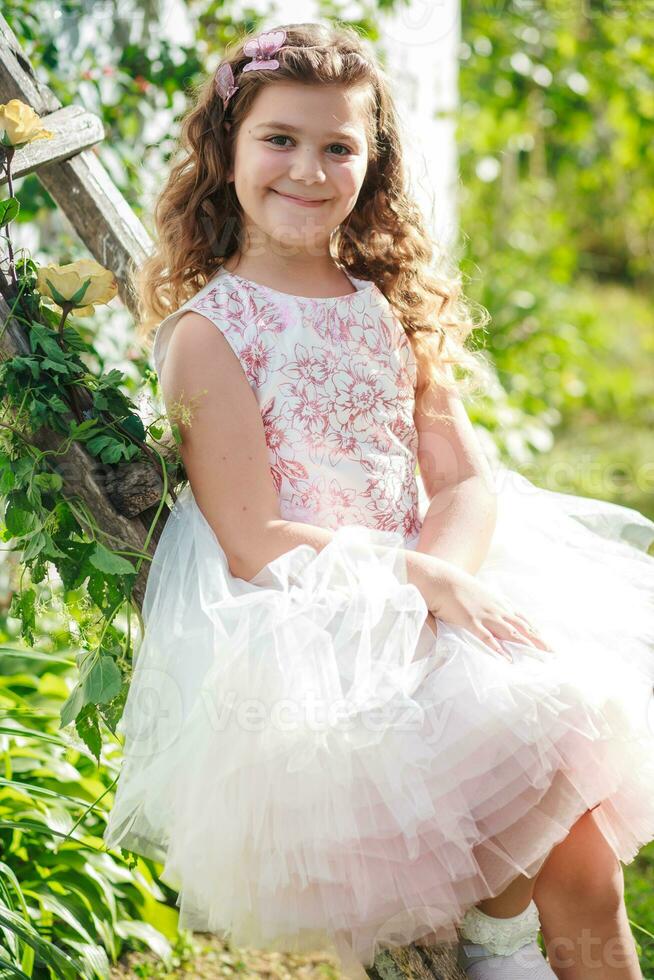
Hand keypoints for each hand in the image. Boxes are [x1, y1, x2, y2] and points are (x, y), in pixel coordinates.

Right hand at [428, 566, 552, 660]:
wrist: (439, 578)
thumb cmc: (456, 585)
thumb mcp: (477, 593)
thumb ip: (487, 603)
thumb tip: (492, 611)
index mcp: (498, 602)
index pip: (523, 618)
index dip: (536, 630)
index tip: (547, 642)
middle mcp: (497, 609)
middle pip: (523, 626)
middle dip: (538, 640)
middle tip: (552, 653)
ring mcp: (485, 615)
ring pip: (510, 632)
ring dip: (526, 645)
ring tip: (538, 657)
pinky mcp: (471, 621)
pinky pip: (487, 637)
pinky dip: (499, 648)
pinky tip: (508, 659)